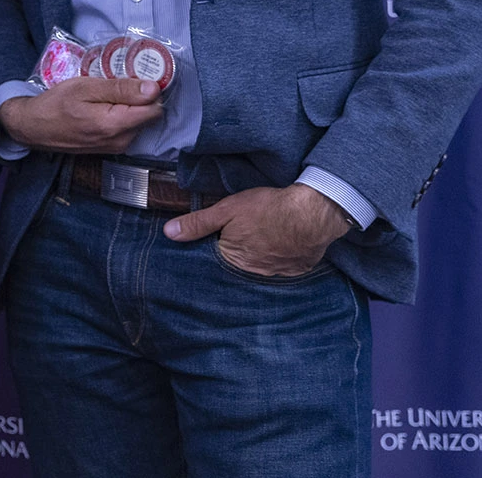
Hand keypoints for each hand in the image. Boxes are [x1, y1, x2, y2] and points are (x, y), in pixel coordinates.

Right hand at [0, 79, 162, 152]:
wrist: (34, 128)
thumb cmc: (55, 104)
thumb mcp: (84, 88)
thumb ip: (120, 89)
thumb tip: (153, 89)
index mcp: (115, 125)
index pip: (154, 108)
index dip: (149, 90)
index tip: (135, 77)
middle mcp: (121, 141)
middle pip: (149, 115)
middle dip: (140, 97)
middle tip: (116, 83)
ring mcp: (117, 147)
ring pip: (139, 121)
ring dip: (130, 106)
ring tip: (106, 94)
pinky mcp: (111, 148)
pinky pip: (128, 128)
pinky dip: (122, 115)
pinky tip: (103, 106)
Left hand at [163, 184, 350, 276]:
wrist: (312, 213)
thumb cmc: (267, 208)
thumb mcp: (226, 209)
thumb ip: (198, 223)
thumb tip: (169, 233)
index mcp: (232, 259)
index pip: (215, 258)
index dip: (215, 246)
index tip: (218, 237)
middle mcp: (252, 272)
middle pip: (238, 265)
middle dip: (237, 253)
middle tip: (245, 236)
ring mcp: (276, 273)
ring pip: (260, 267)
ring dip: (259, 257)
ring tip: (262, 239)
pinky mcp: (296, 270)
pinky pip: (282, 267)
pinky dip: (280, 258)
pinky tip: (281, 245)